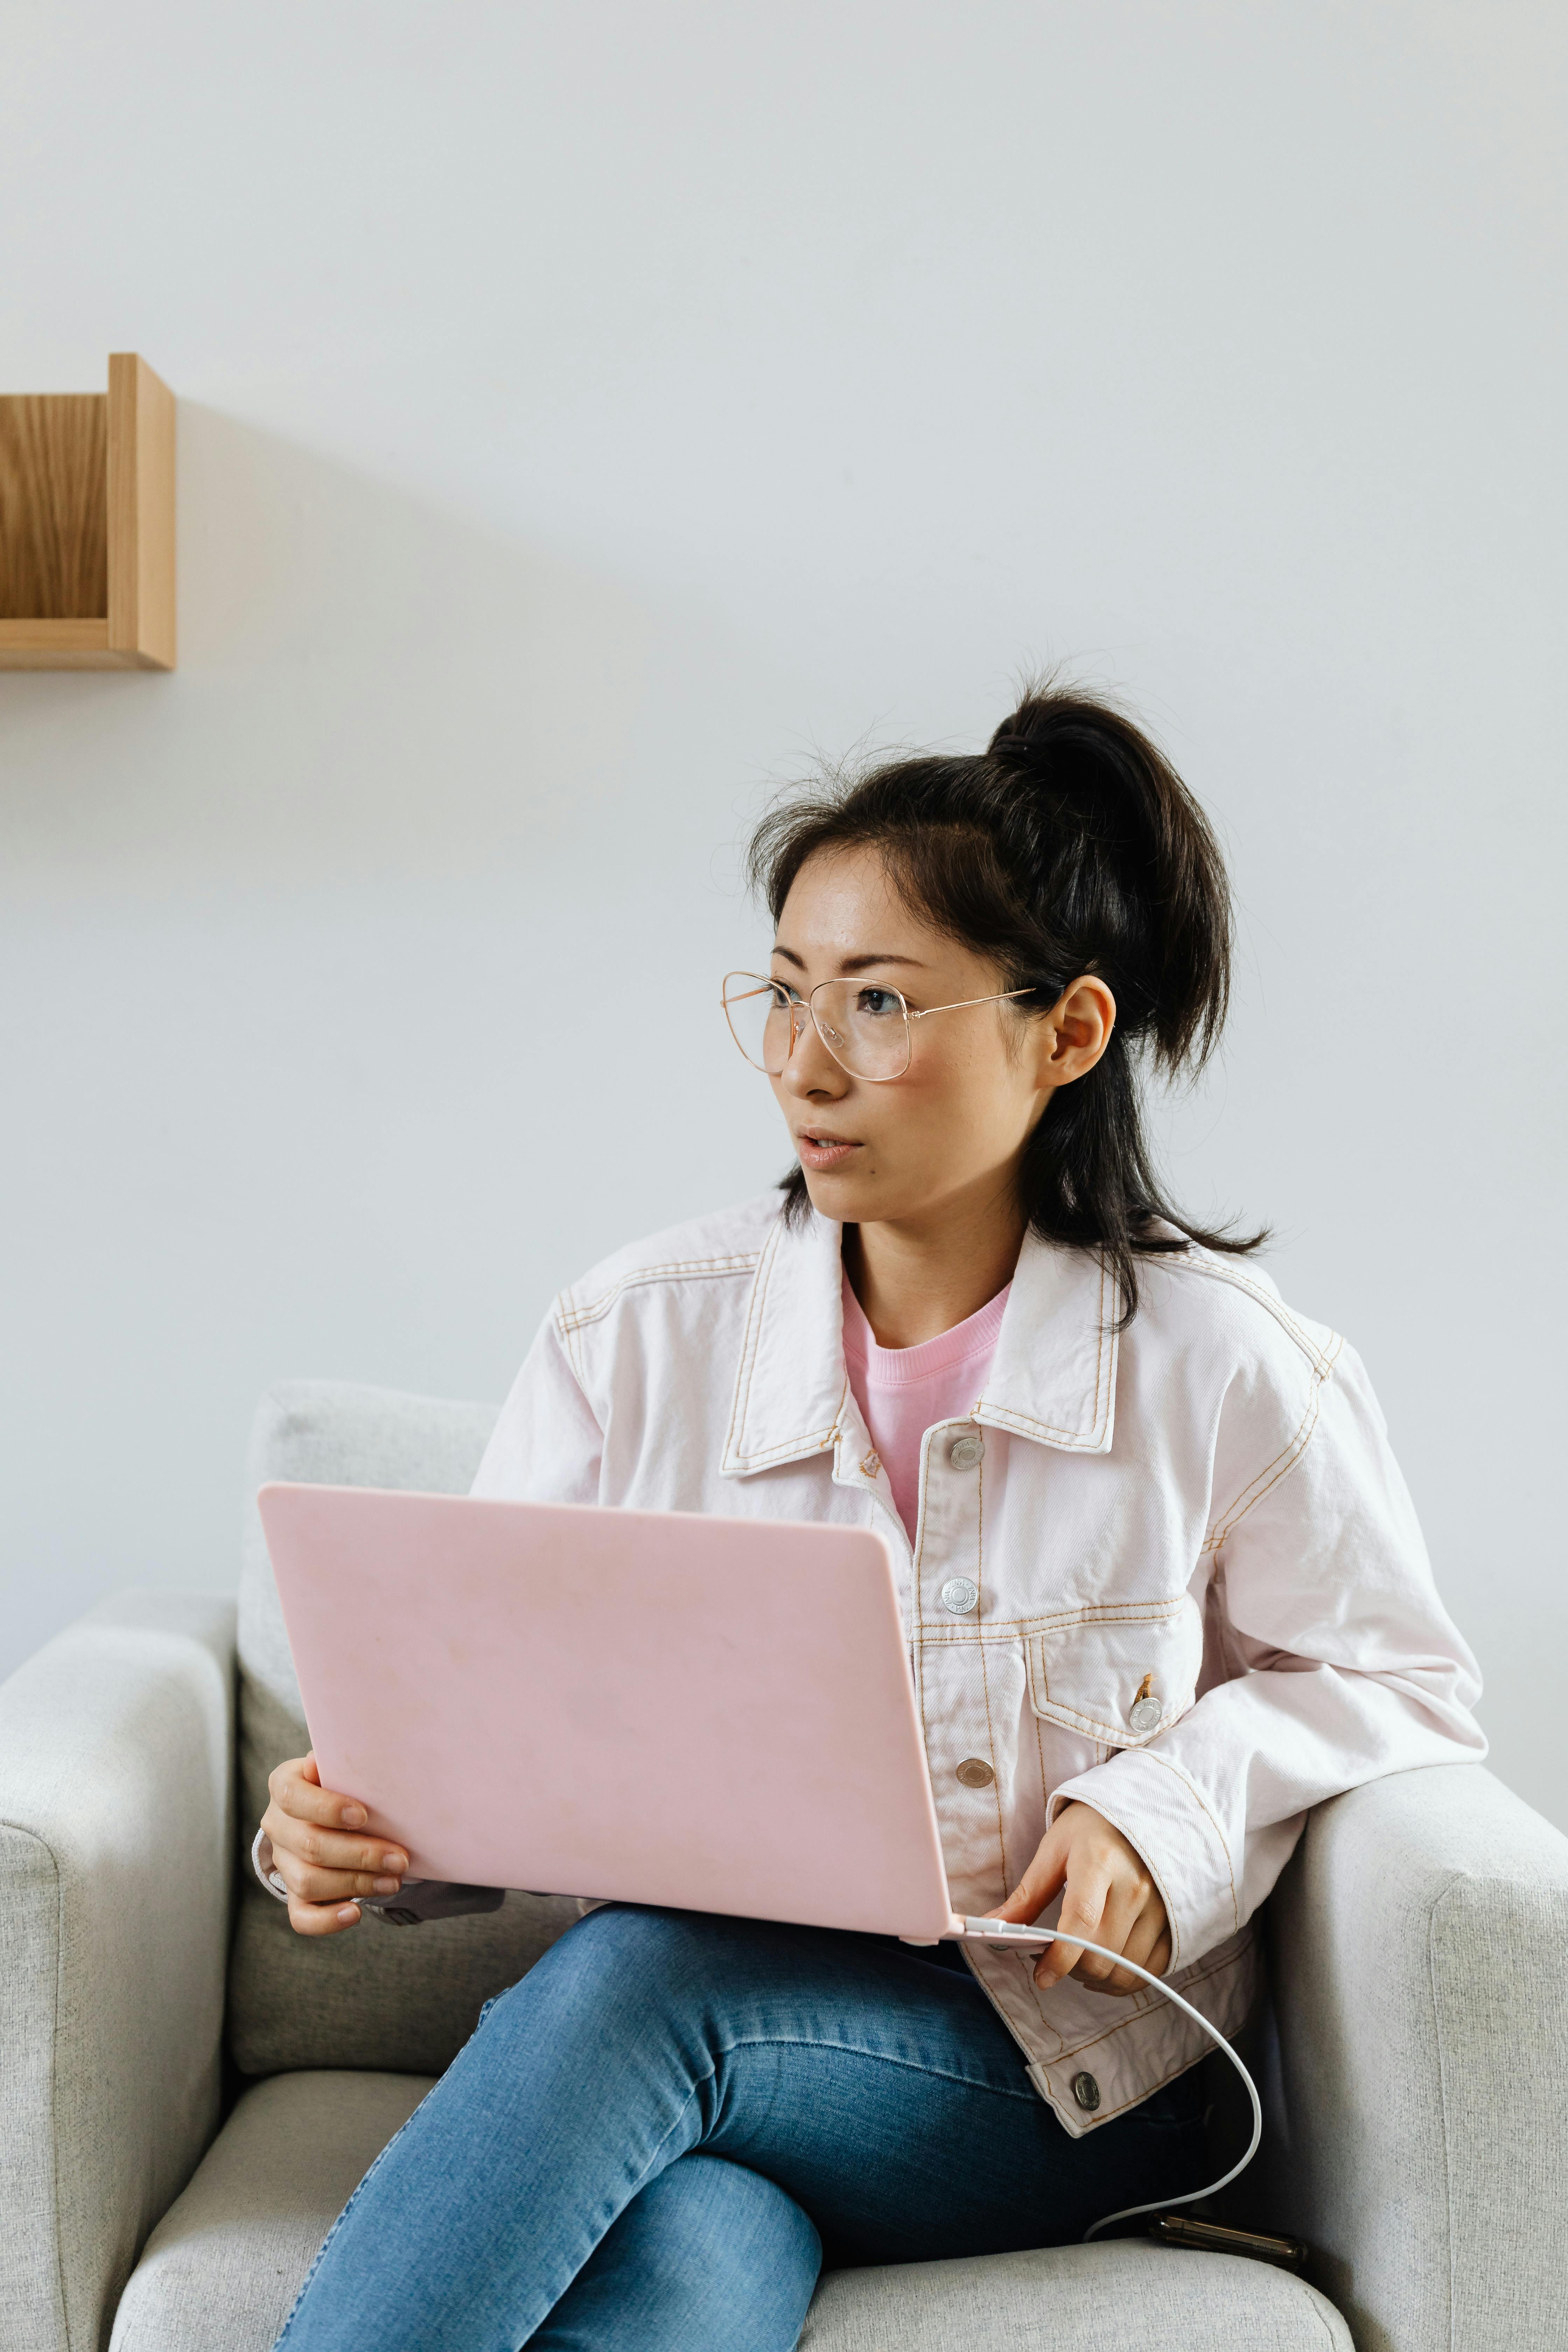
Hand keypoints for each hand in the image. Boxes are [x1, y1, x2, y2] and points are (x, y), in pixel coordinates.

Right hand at [260, 1752, 407, 1936]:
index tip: (363, 1815)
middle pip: (309, 1845)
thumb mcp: (343, 1768)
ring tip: (392, 1880)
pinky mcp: (293, 1895)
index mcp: (284, 1786)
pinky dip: (328, 1920)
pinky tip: (355, 1913)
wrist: (334, 1813)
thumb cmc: (347, 1784)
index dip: (326, 1807)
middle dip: (359, 1854)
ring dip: (355, 1883)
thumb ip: (343, 1765)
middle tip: (399, 1859)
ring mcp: (283, 1862)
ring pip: (307, 1881)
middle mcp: (278, 1825)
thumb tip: (330, 1760)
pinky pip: (301, 1916)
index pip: (293, 1796)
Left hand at [988, 1801, 1169, 1995]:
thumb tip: (990, 1928)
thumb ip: (1027, 1895)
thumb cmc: (1092, 1829)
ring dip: (1095, 1978)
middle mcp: (1136, 1885)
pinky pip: (1149, 1972)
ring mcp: (1160, 1906)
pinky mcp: (1174, 1922)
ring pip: (1124, 1970)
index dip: (1059, 1958)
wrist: (1144, 1810)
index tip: (1041, 1977)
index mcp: (1100, 1860)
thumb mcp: (1054, 1851)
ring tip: (1078, 1962)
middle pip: (1100, 1953)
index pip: (1080, 1920)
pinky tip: (1105, 1966)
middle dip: (1070, 1969)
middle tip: (1054, 1959)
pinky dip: (1123, 1980)